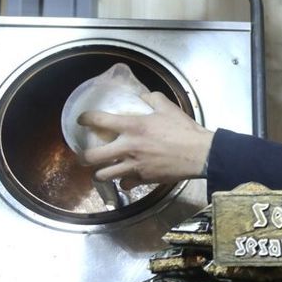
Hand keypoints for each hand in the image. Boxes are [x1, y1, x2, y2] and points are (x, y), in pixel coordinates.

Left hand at [78, 91, 214, 183]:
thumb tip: (144, 96)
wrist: (199, 154)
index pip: (98, 120)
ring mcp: (133, 166)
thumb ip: (153, 99)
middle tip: (85, 155)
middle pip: (91, 157)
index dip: (85, 119)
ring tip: (101, 170)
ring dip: (99, 173)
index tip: (82, 120)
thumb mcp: (168, 107)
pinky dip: (123, 182)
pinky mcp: (143, 179)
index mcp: (132, 126)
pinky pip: (124, 184)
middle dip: (83, 157)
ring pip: (103, 175)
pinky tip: (126, 178)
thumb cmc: (184, 130)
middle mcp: (127, 147)